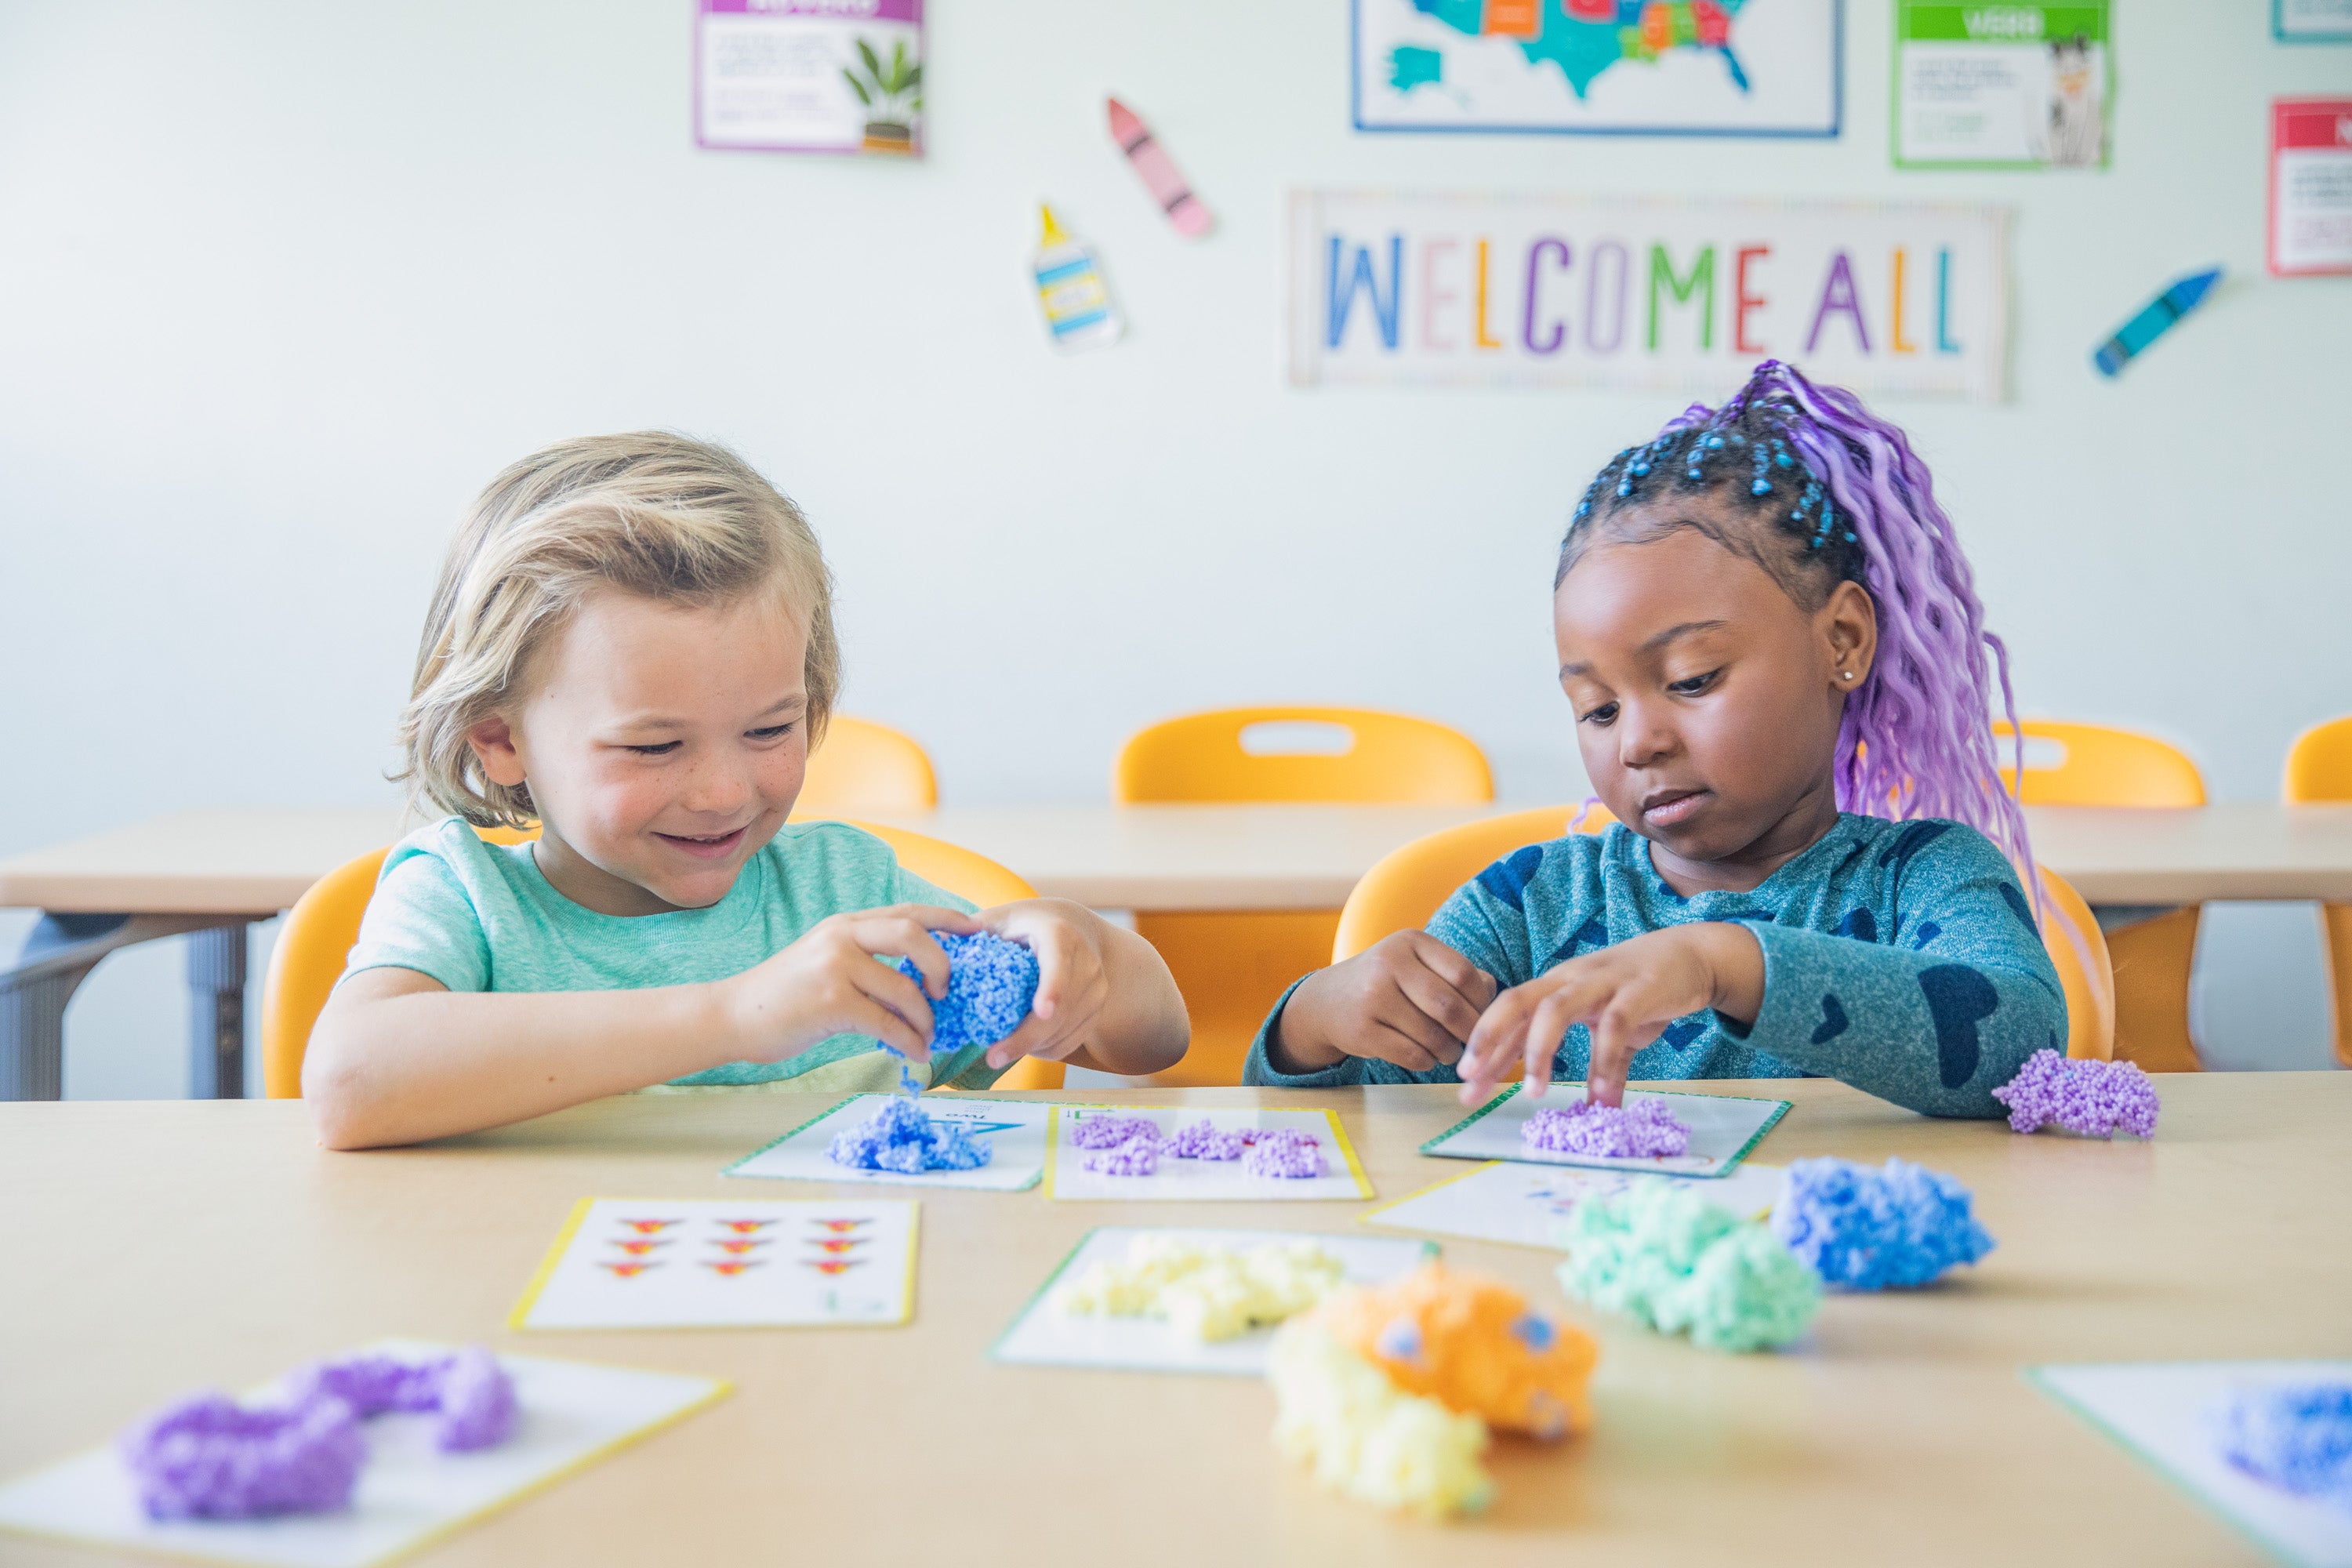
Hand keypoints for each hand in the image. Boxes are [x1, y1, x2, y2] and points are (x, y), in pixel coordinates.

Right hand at [723, 903, 981, 1065]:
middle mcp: (842, 936)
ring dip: (926, 1017)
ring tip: (929, 1035)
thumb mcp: (824, 960)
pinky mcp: (830, 1002)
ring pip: (906, 987)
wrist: (732, 1016)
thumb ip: (865, 958)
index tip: (977, 930)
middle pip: (914, 934)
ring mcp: (835, 967)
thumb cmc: (783, 996)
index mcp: (846, 924)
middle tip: (947, 992)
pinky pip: (887, 1022)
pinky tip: (914, 1053)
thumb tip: (918, 978)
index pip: (908, 911)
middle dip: (943, 964)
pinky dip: (909, 1040)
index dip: (948, 919)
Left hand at [972, 900, 1111, 1070]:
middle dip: (1026, 1038)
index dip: (1053, 988)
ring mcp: (1097, 991)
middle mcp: (1086, 963)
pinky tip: (1023, 1044)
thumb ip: (974, 931)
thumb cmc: (1030, 925)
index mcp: (1060, 935)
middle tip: (992, 1057)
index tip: (1040, 1010)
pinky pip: (1069, 1043)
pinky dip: (1043, 1050)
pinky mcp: (1096, 1013)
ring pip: (1063, 1032)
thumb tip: (935, 947)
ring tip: (1000, 1048)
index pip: (1060, 963)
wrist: (1079, 931)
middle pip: (1060, 1011)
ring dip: (1030, 1047)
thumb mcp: (1004, 919)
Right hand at [1268, 931, 1498, 1075]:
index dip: (1482, 1002)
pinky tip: (1425, 1057)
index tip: (1487, 1018)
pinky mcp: (1361, 1030)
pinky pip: (1411, 1055)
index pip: (1463, 973)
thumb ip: (1458, 974)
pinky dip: (1427, 1061)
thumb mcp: (1418, 964)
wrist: (1328, 1001)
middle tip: (1475, 1044)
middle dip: (1470, 1032)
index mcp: (1410, 941)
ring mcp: (1372, 997)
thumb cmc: (1387, 983)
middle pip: (1449, 1006)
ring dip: (1449, 1051)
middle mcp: (1389, 963)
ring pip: (1432, 1035)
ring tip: (1449, 1052)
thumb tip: (1495, 997)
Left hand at [1455, 923, 1762, 1106]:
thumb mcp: (1612, 1029)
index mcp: (1556, 987)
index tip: (1465, 1085)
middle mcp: (1569, 980)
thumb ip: (1602, 1067)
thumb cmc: (1643, 991)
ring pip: (1556, 1009)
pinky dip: (1604, 1058)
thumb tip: (1596, 1109)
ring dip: (1540, 1051)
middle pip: (1516, 1002)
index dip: (1486, 1048)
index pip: (1509, 1015)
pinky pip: (1615, 1024)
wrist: (1692, 954)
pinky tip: (1601, 1093)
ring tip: (1533, 1094)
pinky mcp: (1638, 989)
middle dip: (1489, 1038)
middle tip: (1471, 1079)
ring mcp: (1602, 981)